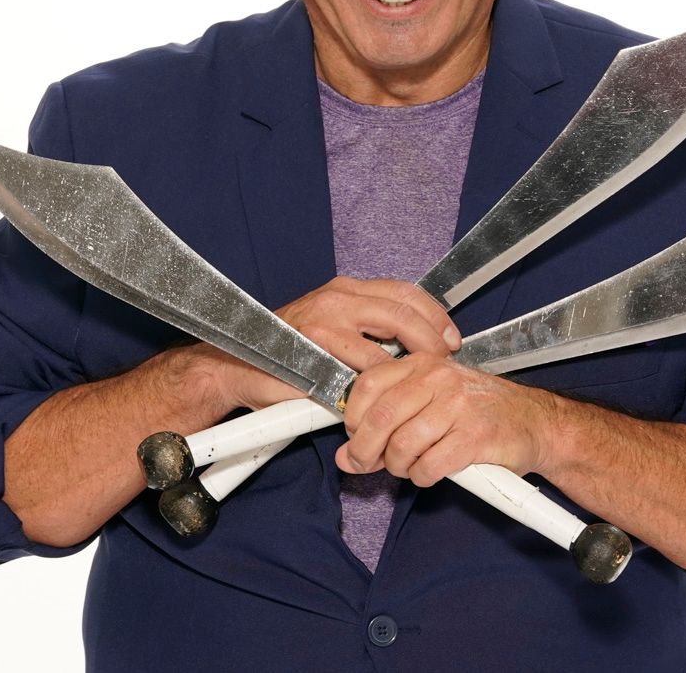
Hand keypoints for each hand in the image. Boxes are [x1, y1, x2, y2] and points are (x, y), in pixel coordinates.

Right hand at [200, 277, 461, 410]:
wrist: (235, 366)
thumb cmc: (285, 352)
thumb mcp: (330, 327)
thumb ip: (364, 328)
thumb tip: (413, 343)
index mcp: (345, 290)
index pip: (404, 292)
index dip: (434, 314)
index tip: (450, 337)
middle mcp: (337, 298)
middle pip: (403, 311)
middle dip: (432, 338)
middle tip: (445, 360)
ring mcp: (326, 321)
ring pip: (388, 340)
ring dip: (411, 365)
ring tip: (421, 382)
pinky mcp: (315, 350)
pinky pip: (361, 368)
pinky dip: (379, 384)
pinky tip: (387, 395)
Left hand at [334, 353, 557, 486]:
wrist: (533, 422)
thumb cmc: (479, 411)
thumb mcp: (431, 401)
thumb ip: (388, 424)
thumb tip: (346, 457)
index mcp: (423, 365)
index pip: (368, 384)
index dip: (353, 418)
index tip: (355, 437)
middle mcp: (438, 379)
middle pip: (381, 417)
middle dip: (365, 450)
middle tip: (366, 464)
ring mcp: (458, 406)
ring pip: (402, 444)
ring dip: (398, 466)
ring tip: (409, 467)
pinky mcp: (475, 436)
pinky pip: (430, 465)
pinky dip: (422, 476)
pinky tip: (430, 471)